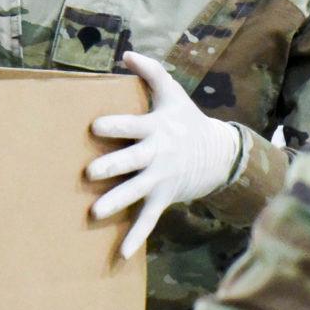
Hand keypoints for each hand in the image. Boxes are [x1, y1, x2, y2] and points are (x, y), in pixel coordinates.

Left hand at [87, 53, 245, 260]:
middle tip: (90, 172)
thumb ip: (150, 72)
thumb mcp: (172, 93)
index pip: (132, 126)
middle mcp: (156, 155)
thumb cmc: (187, 120)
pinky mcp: (163, 198)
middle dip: (112, 167)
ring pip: (136, 193)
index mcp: (156, 128)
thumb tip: (126, 53)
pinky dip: (136, 238)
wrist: (219, 155)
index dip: (115, 126)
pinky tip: (119, 256)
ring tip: (94, 213)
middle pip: (131, 161)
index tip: (95, 126)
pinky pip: (148, 220)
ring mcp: (160, 180)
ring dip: (116, 203)